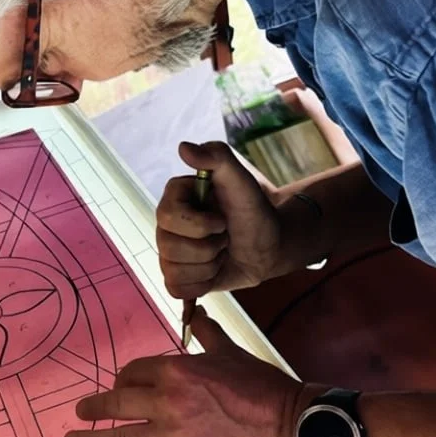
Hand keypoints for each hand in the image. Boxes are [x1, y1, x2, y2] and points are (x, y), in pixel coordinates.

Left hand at [63, 309, 310, 436]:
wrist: (288, 423)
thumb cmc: (260, 385)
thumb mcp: (230, 351)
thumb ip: (207, 332)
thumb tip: (198, 313)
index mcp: (175, 370)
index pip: (133, 372)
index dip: (123, 378)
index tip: (120, 386)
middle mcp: (167, 401)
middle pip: (118, 402)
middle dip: (95, 407)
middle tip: (80, 412)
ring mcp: (172, 436)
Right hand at [156, 141, 283, 295]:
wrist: (269, 245)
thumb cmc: (256, 211)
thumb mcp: (242, 181)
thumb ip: (218, 157)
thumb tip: (184, 147)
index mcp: (174, 197)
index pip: (168, 216)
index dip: (200, 225)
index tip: (223, 220)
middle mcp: (166, 224)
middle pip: (169, 248)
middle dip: (208, 248)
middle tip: (225, 237)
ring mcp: (169, 251)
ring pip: (174, 271)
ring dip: (208, 266)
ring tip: (222, 252)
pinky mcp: (177, 275)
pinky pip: (176, 289)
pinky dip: (202, 284)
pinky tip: (215, 269)